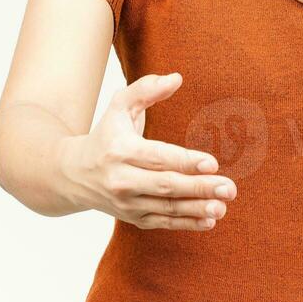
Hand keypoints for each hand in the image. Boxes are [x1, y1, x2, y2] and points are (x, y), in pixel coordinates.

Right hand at [58, 72, 237, 230]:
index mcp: (120, 150)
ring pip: (167, 208)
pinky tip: (210, 220)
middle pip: (165, 186)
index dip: (185, 161)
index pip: (157, 157)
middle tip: (229, 188)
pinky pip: (163, 222)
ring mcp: (127, 202)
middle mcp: (122, 180)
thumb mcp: (119, 106)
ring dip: (197, 209)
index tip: (212, 163)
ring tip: (222, 207)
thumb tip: (176, 78)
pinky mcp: (133, 218)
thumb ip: (146, 89)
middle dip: (199, 188)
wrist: (73, 175)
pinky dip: (187, 223)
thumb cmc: (105, 135)